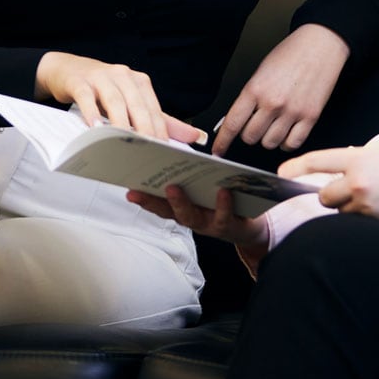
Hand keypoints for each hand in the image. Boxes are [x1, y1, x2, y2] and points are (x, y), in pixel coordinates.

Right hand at [36, 51, 204, 143]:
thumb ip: (160, 119)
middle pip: (137, 104)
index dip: (161, 130)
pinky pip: (87, 97)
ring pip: (115, 100)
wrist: (67, 70)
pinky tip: (94, 127)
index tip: (166, 152)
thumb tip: (194, 136)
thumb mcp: (131, 101)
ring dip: (121, 121)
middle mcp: (123, 76)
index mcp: (139, 82)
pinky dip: (91, 112)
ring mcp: (100, 77)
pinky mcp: (80, 82)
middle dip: (145, 127)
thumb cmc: (102, 89)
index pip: (154, 108)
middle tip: (150, 150)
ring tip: (126, 141)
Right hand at [126, 185, 269, 262]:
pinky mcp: (228, 227)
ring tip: (174, 188)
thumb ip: (188, 175)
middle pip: (170, 212)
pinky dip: (222, 204)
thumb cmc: (221, 200)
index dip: (143, 199)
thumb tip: (171, 151)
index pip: (158, 204)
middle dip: (156, 200)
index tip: (129, 190)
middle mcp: (191, 219)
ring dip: (182, 203)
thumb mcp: (203, 187)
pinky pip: (224, 216)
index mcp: (182, 208)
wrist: (250, 224)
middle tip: (143, 186)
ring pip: (192, 217)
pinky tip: (222, 191)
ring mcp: (208, 225)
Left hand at [213, 23, 349, 155]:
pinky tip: (286, 133)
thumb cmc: (291, 53)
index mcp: (255, 89)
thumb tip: (238, 118)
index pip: (232, 123)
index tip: (218, 150)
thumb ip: (250, 96)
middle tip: (254, 125)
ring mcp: (292, 112)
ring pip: (270, 143)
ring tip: (272, 126)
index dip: (222, 141)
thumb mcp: (261, 71)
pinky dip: (286, 143)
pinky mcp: (310, 117)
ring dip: (268, 138)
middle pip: (250, 137)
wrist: (320, 45)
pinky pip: (292, 143)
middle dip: (249, 134)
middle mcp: (272, 103)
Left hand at [279, 135, 378, 227]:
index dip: (296, 168)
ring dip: (353, 211)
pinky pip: (360, 225)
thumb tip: (343, 174)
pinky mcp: (377, 222)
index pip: (317, 161)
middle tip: (355, 194)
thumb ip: (360, 163)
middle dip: (333, 199)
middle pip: (325, 197)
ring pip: (343, 213)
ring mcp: (366, 202)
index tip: (281, 174)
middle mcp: (357, 179)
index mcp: (359, 157)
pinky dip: (368, 221)